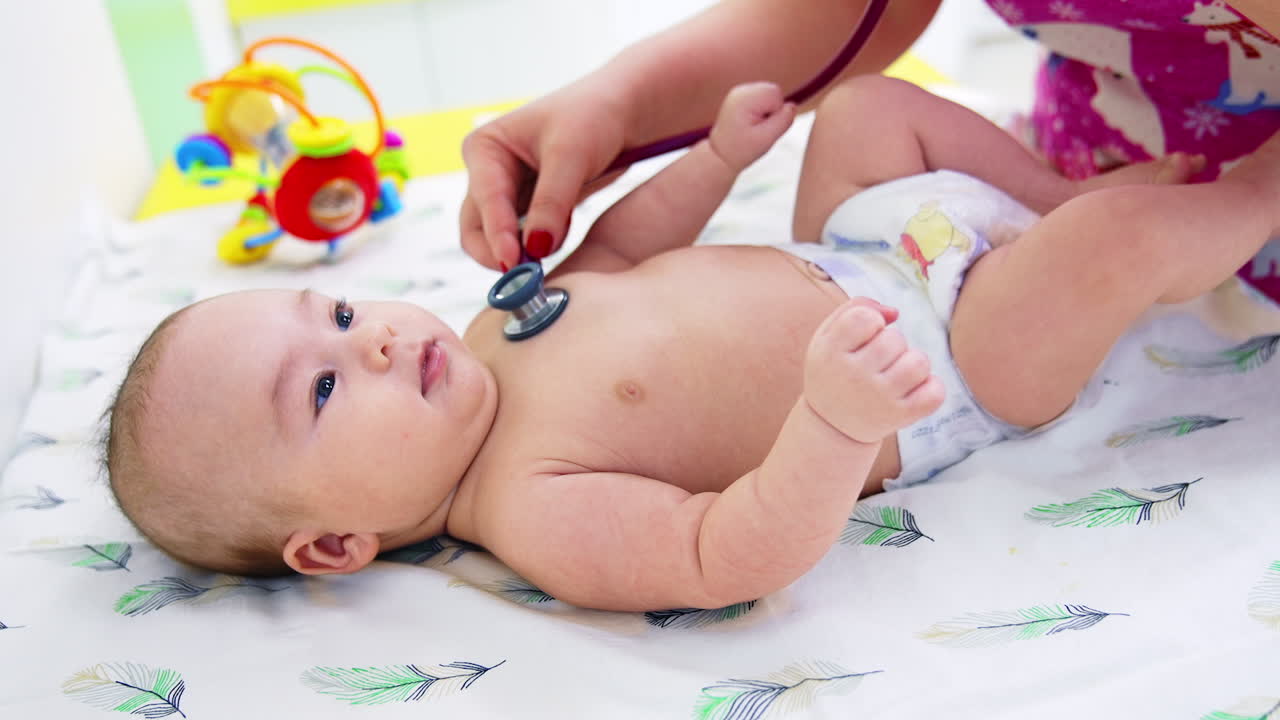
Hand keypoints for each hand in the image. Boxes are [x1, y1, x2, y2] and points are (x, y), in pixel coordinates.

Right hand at [460, 83, 627, 269]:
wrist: (626, 112)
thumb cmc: (594, 115)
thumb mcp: (571, 155)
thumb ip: (551, 202)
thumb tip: (536, 247)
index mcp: (485, 147)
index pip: (484, 199)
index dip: (497, 233)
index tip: (513, 261)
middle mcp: (489, 172)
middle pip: (477, 227)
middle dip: (498, 251)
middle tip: (525, 276)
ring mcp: (509, 193)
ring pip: (499, 239)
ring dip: (520, 253)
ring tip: (548, 258)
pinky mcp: (532, 209)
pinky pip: (526, 239)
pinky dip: (538, 249)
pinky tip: (559, 244)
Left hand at [708, 83, 795, 171]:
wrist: (722, 154)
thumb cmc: (743, 149)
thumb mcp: (766, 139)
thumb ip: (783, 121)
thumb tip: (792, 106)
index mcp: (744, 99)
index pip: (776, 93)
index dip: (776, 112)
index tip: (762, 126)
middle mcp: (741, 90)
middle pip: (774, 90)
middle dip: (772, 109)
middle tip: (758, 127)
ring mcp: (740, 91)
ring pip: (770, 93)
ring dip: (768, 109)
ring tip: (754, 125)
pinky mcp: (742, 95)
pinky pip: (764, 97)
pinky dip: (762, 108)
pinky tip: (751, 121)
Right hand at [804, 297, 943, 443]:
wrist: (830, 426)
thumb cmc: (834, 370)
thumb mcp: (828, 336)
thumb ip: (855, 308)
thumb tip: (894, 313)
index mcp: (830, 352)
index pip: (864, 317)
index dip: (871, 321)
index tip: (864, 336)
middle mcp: (853, 376)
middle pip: (895, 338)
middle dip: (892, 343)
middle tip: (878, 360)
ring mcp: (878, 399)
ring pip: (919, 362)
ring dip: (913, 363)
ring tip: (897, 373)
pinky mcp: (900, 417)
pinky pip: (935, 392)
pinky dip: (931, 387)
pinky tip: (913, 389)